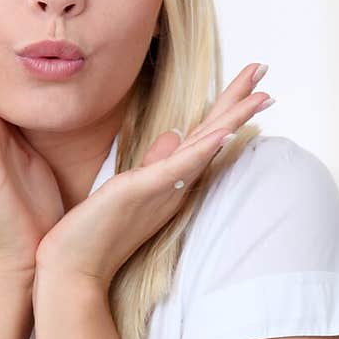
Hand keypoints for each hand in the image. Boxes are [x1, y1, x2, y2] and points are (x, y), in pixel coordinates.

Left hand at [33, 63, 271, 289]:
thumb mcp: (128, 188)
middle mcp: (174, 185)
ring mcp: (161, 189)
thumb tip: (174, 135)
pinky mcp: (142, 192)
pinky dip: (201, 150)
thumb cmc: (95, 234)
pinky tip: (222, 133)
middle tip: (264, 68)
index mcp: (171, 181)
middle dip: (240, 102)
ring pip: (205, 147)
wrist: (73, 270)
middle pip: (214, 135)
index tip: (250, 82)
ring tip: (262, 95)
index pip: (205, 137)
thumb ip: (154, 163)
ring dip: (233, 119)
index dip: (227, 108)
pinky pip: (177, 168)